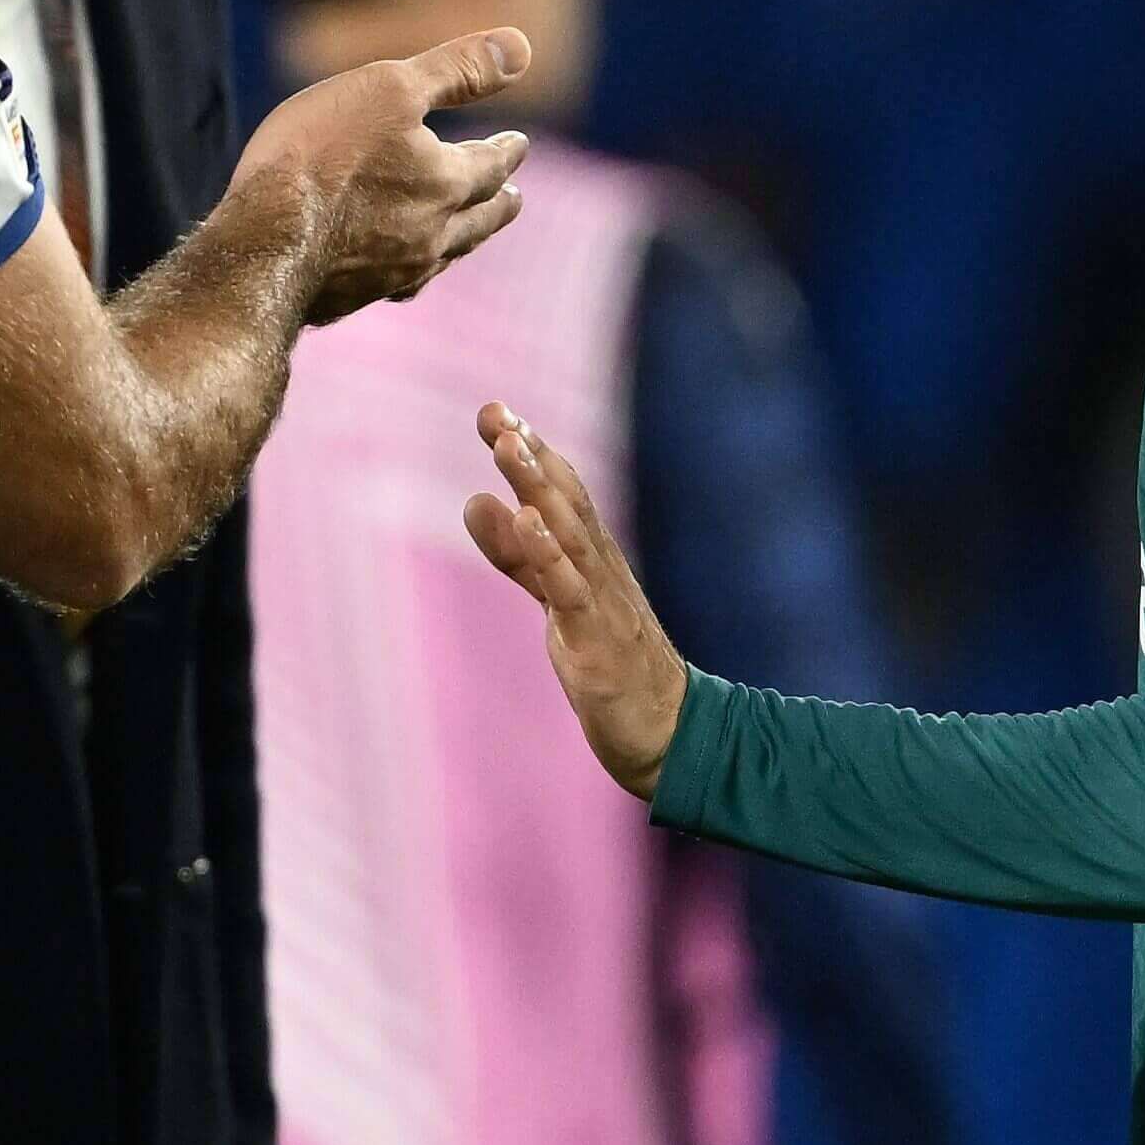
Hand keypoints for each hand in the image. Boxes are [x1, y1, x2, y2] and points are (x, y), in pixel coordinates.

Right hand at [239, 28, 537, 325]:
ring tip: (465, 238)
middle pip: (478, 221)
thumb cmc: (321, 155)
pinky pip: (396, 287)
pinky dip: (410, 275)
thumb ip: (458, 69)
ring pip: (442, 259)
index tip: (518, 145)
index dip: (507, 151)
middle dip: (498, 205)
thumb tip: (522, 47)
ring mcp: (391, 276)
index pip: (491, 165)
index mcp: (446, 183)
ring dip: (461, 243)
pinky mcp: (350, 299)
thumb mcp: (391, 87)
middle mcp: (429, 236)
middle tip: (513, 198)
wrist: (260, 245)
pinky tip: (396, 278)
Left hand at [462, 403, 692, 793]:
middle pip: (564, 500)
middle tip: (494, 412)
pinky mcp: (598, 641)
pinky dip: (548, 553)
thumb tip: (476, 501)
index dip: (530, 450)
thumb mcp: (556, 600)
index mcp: (592, 558)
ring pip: (569, 534)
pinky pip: (571, 590)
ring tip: (508, 446)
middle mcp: (601, 568)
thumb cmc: (612, 663)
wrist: (667, 732)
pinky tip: (527, 521)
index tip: (496, 412)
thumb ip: (518, 555)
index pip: (561, 492)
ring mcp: (603, 601)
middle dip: (529, 454)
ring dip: (537, 487)